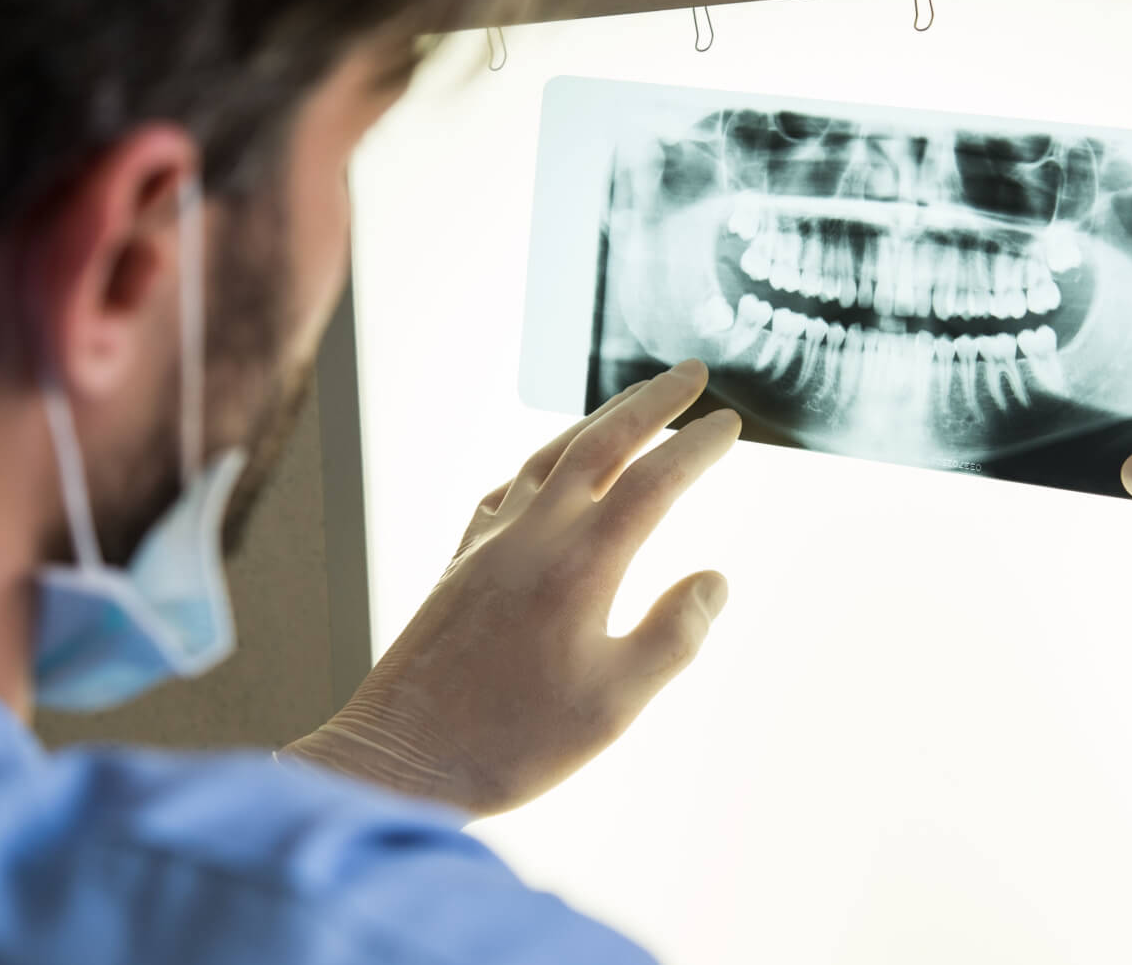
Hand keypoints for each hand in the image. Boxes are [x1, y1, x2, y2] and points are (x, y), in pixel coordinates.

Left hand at [286, 361, 741, 815]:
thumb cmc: (514, 742)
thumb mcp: (616, 703)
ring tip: (633, 404)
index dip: (696, 448)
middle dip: (651, 402)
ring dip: (597, 421)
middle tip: (691, 371)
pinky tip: (549, 472)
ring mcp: (488, 544)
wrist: (402, 759)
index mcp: (580, 564)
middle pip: (599, 443)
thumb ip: (674, 635)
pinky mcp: (458, 563)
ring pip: (549, 456)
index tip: (729, 424)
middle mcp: (532, 536)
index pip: (653, 483)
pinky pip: (507, 489)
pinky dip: (541, 463)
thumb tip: (715, 580)